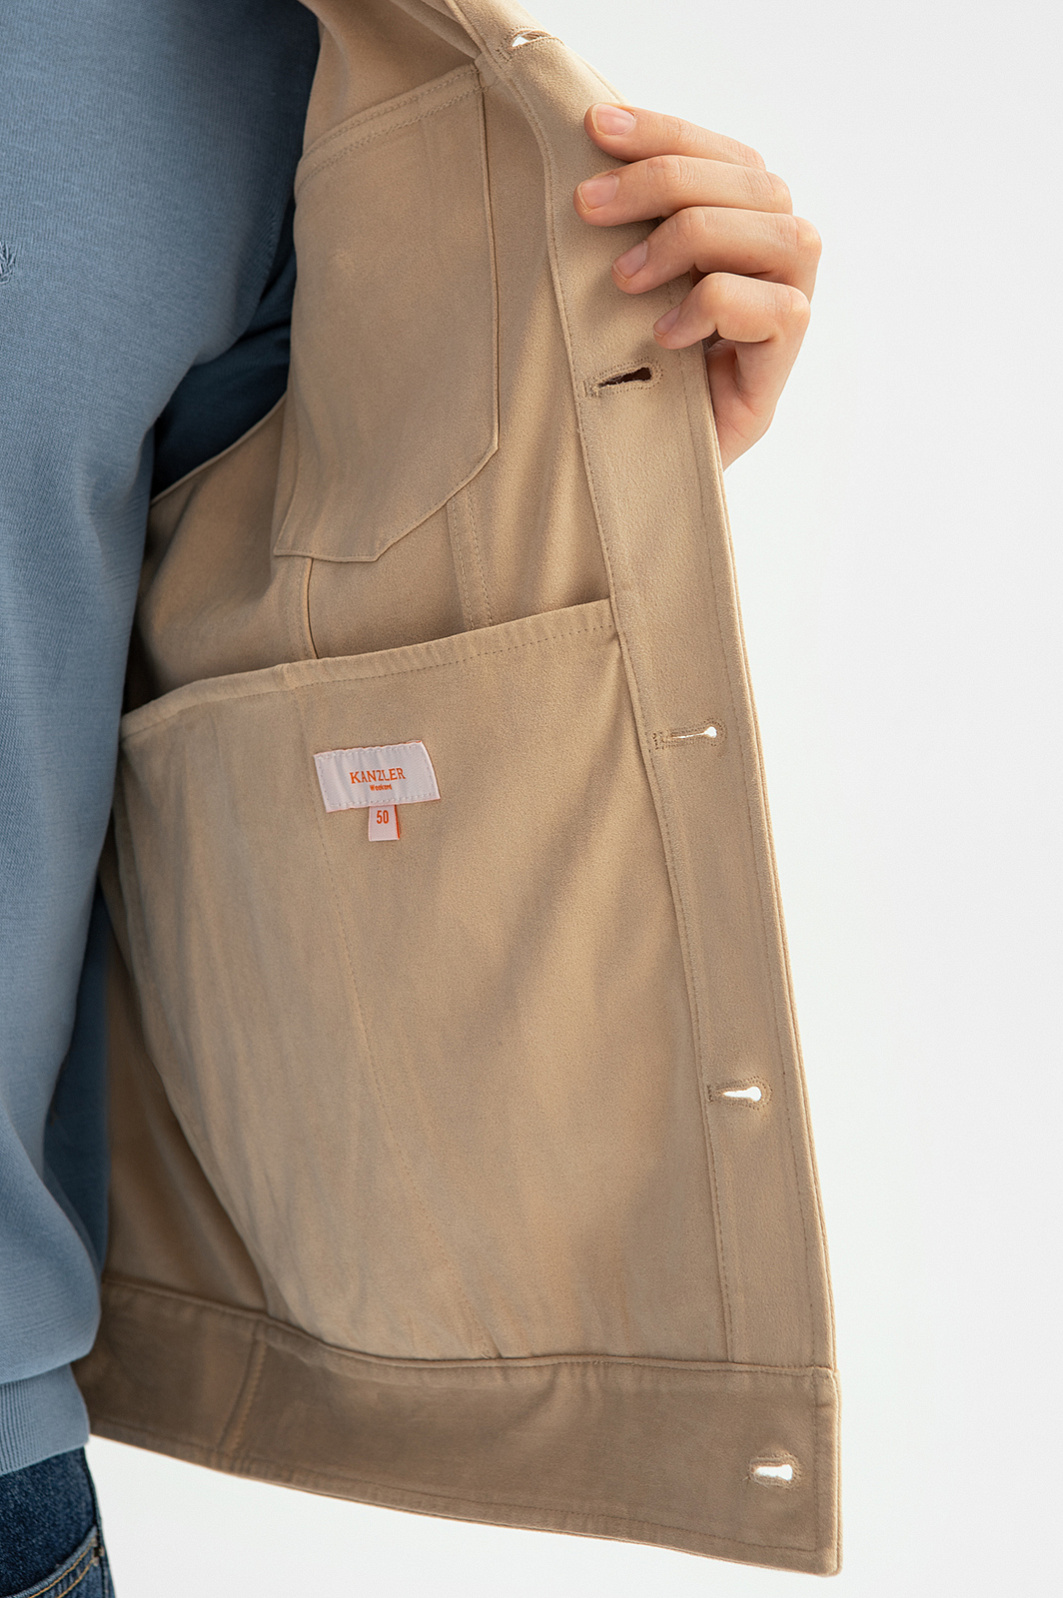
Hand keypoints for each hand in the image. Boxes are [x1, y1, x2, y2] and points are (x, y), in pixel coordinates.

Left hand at [575, 103, 820, 468]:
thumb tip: (593, 136)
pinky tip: (662, 335)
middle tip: (585, 209)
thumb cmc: (609, 368)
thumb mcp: (611, 280)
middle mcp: (778, 266)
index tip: (593, 128)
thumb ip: (626, 219)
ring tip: (623, 280)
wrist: (618, 472)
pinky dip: (714, 307)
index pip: (727, 155)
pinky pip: (778, 310)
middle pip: (756, 183)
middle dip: (663, 181)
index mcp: (743, 229)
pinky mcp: (779, 373)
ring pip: (782, 235)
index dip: (665, 131)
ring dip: (692, 239)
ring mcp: (787, 316)